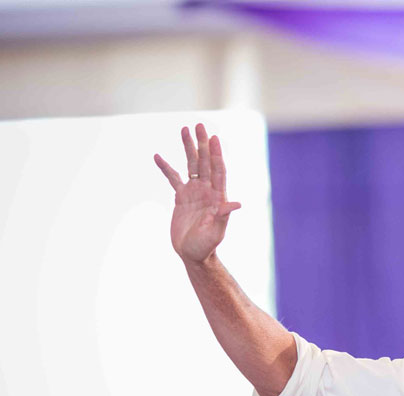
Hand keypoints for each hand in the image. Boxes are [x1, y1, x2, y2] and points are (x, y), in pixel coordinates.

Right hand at [154, 124, 241, 264]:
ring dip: (188, 148)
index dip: (216, 154)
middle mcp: (207, 191)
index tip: (213, 138)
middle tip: (198, 125)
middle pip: (204, 162)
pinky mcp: (181, 197)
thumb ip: (223, 216)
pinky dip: (166, 168)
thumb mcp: (216, 231)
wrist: (192, 254)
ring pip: (191, 165)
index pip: (218, 170)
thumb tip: (237, 204)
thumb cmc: (206, 245)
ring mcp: (194, 192)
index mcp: (218, 196)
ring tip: (184, 129)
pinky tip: (158, 156)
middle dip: (202, 144)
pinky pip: (173, 178)